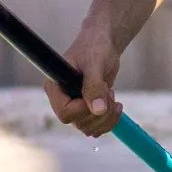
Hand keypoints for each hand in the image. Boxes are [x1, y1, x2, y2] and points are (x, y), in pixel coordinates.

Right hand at [47, 17, 122, 136]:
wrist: (104, 43)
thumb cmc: (95, 46)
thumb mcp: (94, 63)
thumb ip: (94, 86)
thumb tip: (98, 110)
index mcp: (55, 87)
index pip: (65, 112)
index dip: (84, 109)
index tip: (100, 93)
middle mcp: (62, 99)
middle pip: (79, 123)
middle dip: (100, 111)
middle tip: (108, 90)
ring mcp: (75, 106)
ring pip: (89, 128)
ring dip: (107, 116)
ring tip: (112, 95)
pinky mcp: (87, 109)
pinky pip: (97, 127)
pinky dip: (110, 120)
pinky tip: (116, 105)